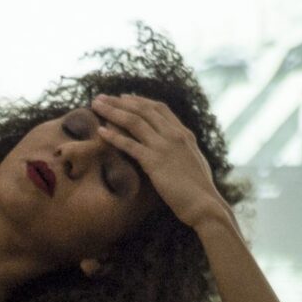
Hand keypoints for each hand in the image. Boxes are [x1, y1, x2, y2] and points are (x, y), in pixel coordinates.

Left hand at [92, 94, 231, 231]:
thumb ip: (182, 152)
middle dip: (120, 101)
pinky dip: (114, 136)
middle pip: (143, 110)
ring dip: (112, 111)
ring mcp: (164, 147)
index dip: (139, 101)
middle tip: (101, 97)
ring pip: (134, 122)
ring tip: (95, 105)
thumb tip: (175, 152)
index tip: (123, 97)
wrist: (205, 204)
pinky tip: (100, 131)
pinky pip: (130, 144)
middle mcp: (174, 135)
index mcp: (184, 133)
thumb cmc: (200, 190)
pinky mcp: (155, 162)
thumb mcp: (193, 163)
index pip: (159, 109)